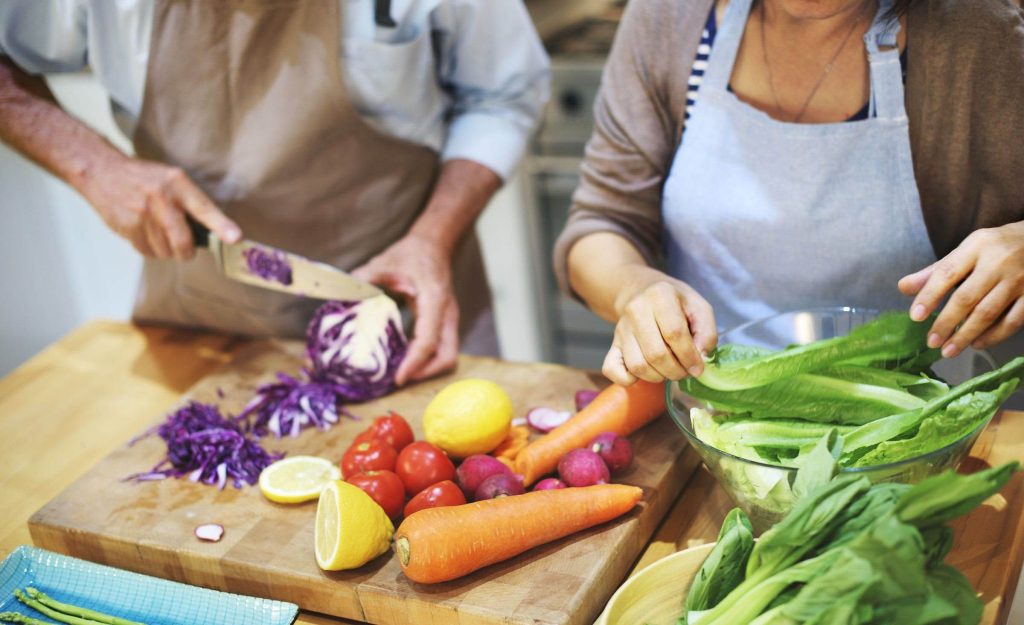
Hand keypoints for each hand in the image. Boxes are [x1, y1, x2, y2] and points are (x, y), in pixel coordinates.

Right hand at [78, 153, 240, 258]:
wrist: (101, 171)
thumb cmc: (144, 178)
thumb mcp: (172, 179)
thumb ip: (191, 202)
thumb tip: (213, 232)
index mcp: (177, 184)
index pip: (204, 208)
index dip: (221, 226)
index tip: (235, 238)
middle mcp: (161, 199)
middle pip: (183, 242)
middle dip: (187, 252)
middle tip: (186, 250)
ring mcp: (143, 215)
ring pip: (165, 251)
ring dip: (167, 250)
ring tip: (159, 233)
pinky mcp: (128, 228)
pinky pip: (148, 252)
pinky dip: (151, 250)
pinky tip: (145, 233)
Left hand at [352, 235, 457, 384]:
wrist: (433, 245)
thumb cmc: (411, 254)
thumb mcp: (385, 262)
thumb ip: (365, 278)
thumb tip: (343, 294)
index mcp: (434, 299)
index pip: (429, 340)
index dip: (414, 362)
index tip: (398, 378)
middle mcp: (447, 313)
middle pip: (447, 355)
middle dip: (426, 373)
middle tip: (400, 379)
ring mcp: (448, 320)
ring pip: (447, 355)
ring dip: (427, 369)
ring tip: (401, 374)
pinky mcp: (445, 323)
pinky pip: (441, 349)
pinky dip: (426, 360)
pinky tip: (406, 360)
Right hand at [603, 268, 717, 385]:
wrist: (641, 292)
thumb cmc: (675, 302)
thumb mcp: (698, 307)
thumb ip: (707, 332)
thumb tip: (700, 358)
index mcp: (660, 295)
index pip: (674, 333)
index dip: (689, 356)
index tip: (698, 368)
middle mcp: (636, 310)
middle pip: (656, 353)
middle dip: (676, 371)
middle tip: (685, 371)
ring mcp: (621, 329)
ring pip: (637, 365)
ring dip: (658, 377)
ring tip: (669, 370)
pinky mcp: (612, 344)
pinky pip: (613, 370)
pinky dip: (630, 380)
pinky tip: (646, 373)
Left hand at [899, 221, 1023, 356]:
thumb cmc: (994, 249)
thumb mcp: (965, 251)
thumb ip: (935, 271)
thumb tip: (903, 288)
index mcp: (975, 247)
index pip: (946, 273)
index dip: (929, 296)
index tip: (915, 317)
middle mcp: (997, 262)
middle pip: (967, 297)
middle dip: (946, 323)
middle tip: (931, 342)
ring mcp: (1019, 279)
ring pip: (988, 312)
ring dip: (966, 335)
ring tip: (948, 350)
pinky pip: (1013, 320)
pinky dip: (994, 336)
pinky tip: (976, 344)